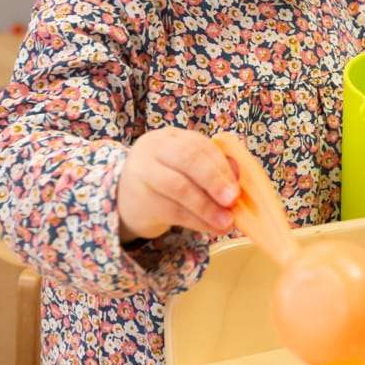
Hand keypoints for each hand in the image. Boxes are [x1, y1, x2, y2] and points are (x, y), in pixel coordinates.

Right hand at [118, 127, 241, 240]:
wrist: (126, 199)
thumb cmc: (166, 179)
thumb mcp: (186, 168)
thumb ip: (211, 167)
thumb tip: (237, 177)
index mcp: (170, 137)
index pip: (198, 145)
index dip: (221, 165)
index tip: (237, 186)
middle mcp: (153, 149)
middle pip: (187, 158)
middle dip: (214, 179)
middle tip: (232, 199)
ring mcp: (142, 174)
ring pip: (179, 187)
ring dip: (207, 207)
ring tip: (226, 221)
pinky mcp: (138, 201)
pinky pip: (172, 211)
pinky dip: (196, 221)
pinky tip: (211, 227)